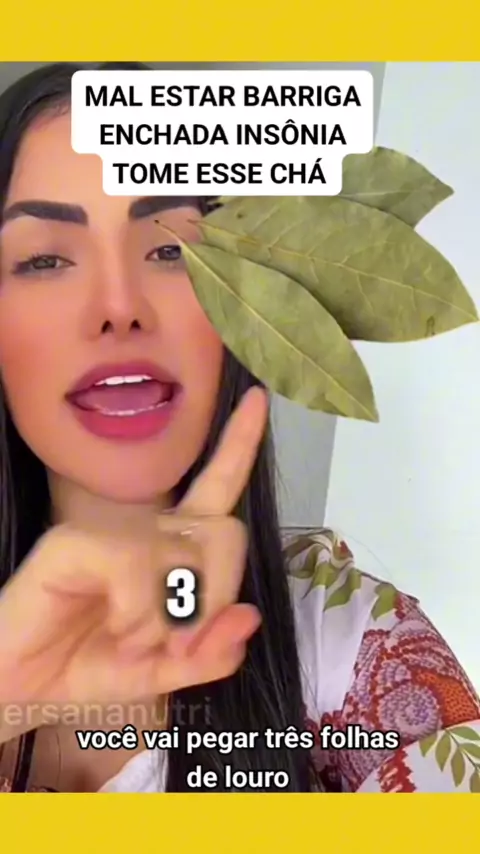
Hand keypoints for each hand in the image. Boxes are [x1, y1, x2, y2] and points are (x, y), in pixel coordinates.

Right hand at [0, 387, 267, 725]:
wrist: (19, 687)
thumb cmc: (85, 668)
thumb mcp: (164, 673)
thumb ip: (211, 655)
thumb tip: (250, 617)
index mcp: (172, 550)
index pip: (217, 488)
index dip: (239, 444)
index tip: (258, 398)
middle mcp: (148, 529)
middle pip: (226, 531)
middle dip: (219, 596)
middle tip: (179, 642)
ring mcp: (111, 530)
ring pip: (186, 555)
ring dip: (169, 621)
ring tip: (131, 638)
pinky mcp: (77, 540)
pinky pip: (138, 565)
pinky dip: (137, 613)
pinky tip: (114, 625)